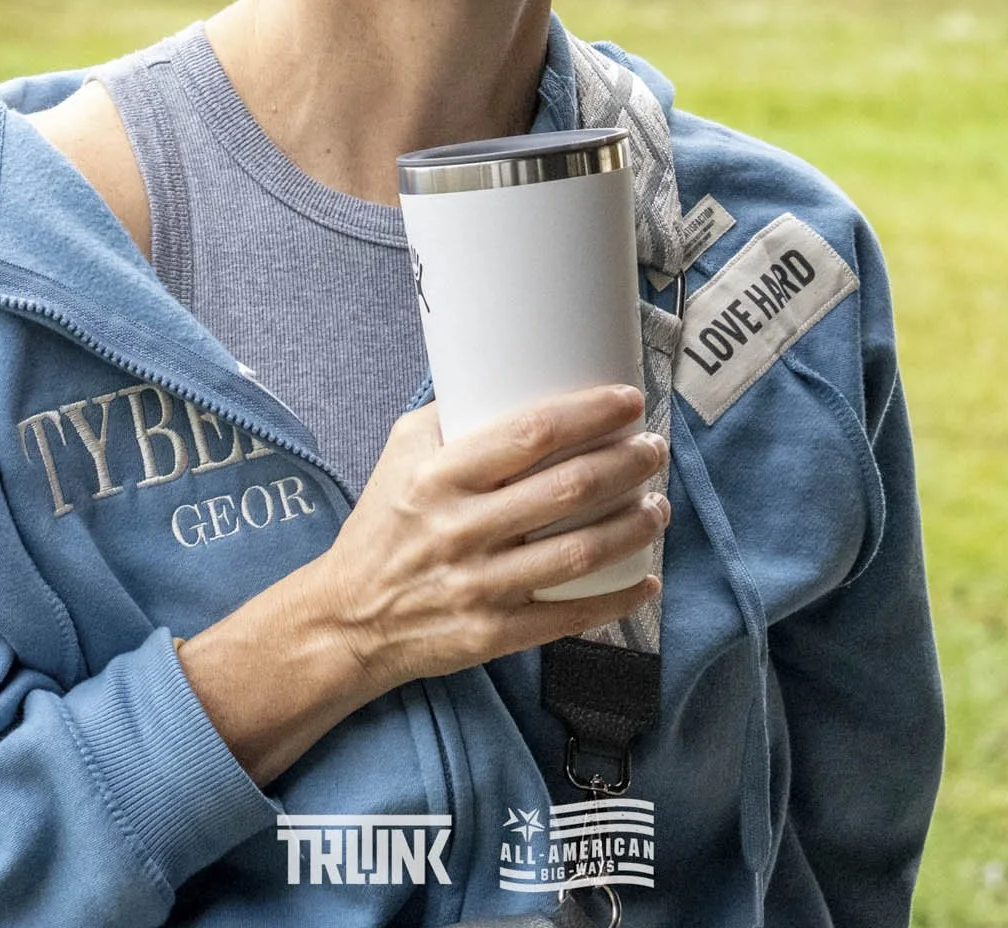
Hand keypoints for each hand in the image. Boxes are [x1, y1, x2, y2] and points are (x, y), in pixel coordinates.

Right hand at [312, 383, 669, 694]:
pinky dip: (619, 598)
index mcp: (439, 476)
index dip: (590, 414)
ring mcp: (478, 586)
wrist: (348, 618)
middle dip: (627, 464)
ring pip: (580, 552)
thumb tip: (511, 373)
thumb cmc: (384, 526)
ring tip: (659, 506)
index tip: (628, 401)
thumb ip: (451, 415)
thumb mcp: (401, 454)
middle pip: (569, 489)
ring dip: (634, 526)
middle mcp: (460, 529)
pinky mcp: (492, 634)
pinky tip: (647, 579)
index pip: (531, 434)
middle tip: (653, 449)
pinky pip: (570, 616)